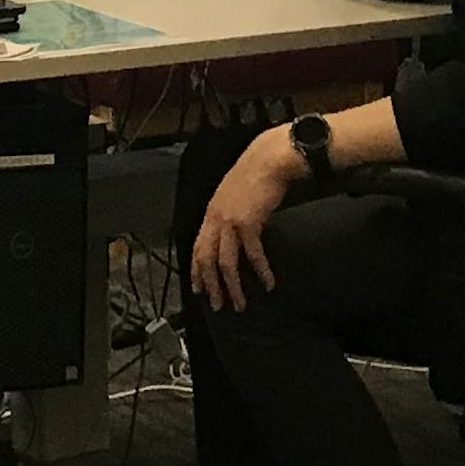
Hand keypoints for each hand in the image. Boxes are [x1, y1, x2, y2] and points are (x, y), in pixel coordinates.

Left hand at [187, 138, 295, 312]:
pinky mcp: (248, 223)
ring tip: (240, 304)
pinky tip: (268, 282)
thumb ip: (229, 213)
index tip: (199, 289)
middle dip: (211, 286)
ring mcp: (229, 221)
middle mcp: (215, 219)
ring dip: (233, 287)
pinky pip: (252, 254)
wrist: (268, 159)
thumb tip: (233, 232)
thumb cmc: (255, 174)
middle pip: (207, 260)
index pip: (198, 248)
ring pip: (225, 263)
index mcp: (210, 213)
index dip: (196, 271)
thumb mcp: (234, 196)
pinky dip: (260, 271)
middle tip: (217, 305)